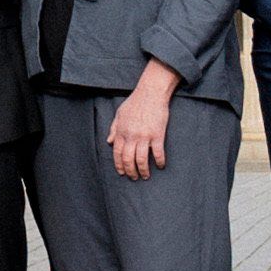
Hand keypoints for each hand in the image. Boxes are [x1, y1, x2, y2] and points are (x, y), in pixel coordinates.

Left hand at [109, 64, 175, 181]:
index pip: (117, 153)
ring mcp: (144, 136)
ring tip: (145, 176)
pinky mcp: (157, 135)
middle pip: (128, 160)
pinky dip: (159, 162)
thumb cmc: (135, 103)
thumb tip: (109, 142)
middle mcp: (131, 136)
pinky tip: (161, 166)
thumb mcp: (120, 114)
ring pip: (141, 160)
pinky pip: (158, 153)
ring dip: (143, 171)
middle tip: (134, 178)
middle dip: (130, 172)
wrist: (150, 93)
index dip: (119, 165)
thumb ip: (114, 129)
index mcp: (122, 132)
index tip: (122, 173)